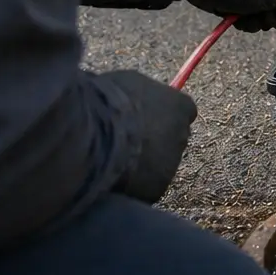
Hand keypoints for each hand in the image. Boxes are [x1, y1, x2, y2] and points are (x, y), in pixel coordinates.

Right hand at [101, 69, 196, 205]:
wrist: (93, 136)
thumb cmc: (107, 102)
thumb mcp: (126, 83)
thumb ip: (141, 93)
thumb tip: (134, 95)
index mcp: (181, 105)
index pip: (181, 112)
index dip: (162, 116)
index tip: (145, 119)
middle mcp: (182, 135)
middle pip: (171, 141)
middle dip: (152, 143)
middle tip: (124, 142)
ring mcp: (171, 165)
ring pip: (157, 167)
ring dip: (140, 165)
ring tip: (109, 159)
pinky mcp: (155, 191)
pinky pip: (143, 189)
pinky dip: (130, 186)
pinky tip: (108, 177)